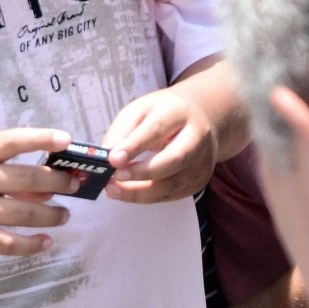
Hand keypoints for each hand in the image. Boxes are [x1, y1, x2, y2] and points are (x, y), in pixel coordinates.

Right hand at [0, 127, 79, 256]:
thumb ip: (1, 172)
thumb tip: (45, 189)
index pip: (11, 141)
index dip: (41, 138)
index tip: (67, 140)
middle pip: (26, 180)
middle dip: (57, 183)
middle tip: (75, 186)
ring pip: (22, 214)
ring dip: (50, 216)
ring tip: (64, 216)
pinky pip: (6, 243)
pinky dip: (30, 245)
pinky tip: (45, 243)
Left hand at [102, 84, 220, 203]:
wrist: (201, 119)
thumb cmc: (163, 114)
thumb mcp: (140, 110)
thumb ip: (123, 130)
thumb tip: (107, 154)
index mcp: (179, 112)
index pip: (158, 129)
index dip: (135, 146)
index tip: (112, 159)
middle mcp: (197, 137)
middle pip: (175, 159)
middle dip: (142, 172)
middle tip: (115, 177)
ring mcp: (201, 162)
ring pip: (172, 184)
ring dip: (139, 191)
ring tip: (113, 189)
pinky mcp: (198, 181)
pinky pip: (170, 195)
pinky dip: (146, 197)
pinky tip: (128, 192)